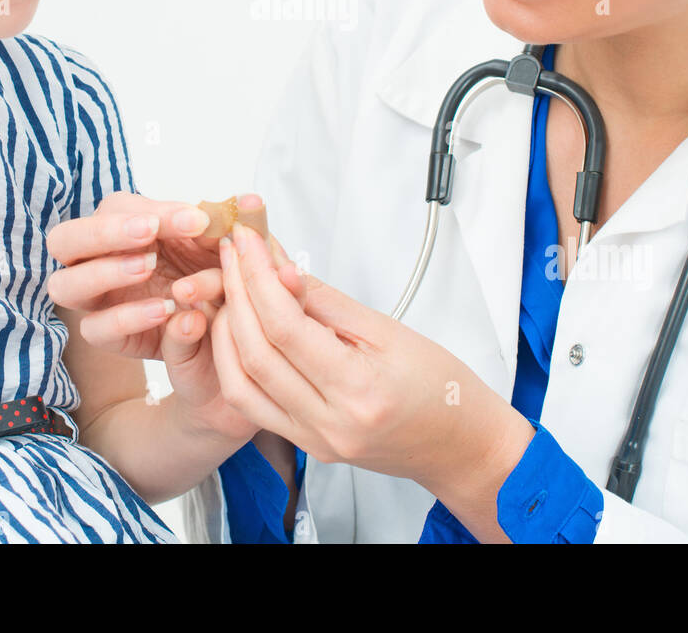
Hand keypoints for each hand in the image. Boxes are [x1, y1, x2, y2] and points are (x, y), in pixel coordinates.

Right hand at [46, 191, 300, 443]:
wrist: (223, 324)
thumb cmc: (214, 268)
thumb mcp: (226, 245)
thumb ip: (235, 225)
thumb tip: (250, 199)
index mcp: (122, 225)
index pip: (113, 208)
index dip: (150, 209)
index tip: (194, 220)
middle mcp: (97, 258)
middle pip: (64, 239)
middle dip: (104, 233)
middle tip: (148, 232)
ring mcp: (96, 298)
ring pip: (65, 285)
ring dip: (104, 273)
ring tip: (149, 267)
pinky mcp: (107, 335)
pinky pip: (96, 329)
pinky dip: (128, 316)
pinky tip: (164, 309)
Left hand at [210, 221, 533, 500]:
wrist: (460, 445)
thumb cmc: (441, 387)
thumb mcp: (391, 332)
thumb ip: (328, 303)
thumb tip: (283, 269)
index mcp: (358, 390)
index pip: (286, 327)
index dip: (260, 277)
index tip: (250, 241)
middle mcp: (330, 423)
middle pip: (257, 352)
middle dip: (238, 293)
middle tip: (233, 252)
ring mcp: (314, 440)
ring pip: (243, 383)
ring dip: (228, 330)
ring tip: (230, 285)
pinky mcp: (306, 445)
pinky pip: (253, 405)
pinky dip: (237, 363)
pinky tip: (238, 330)